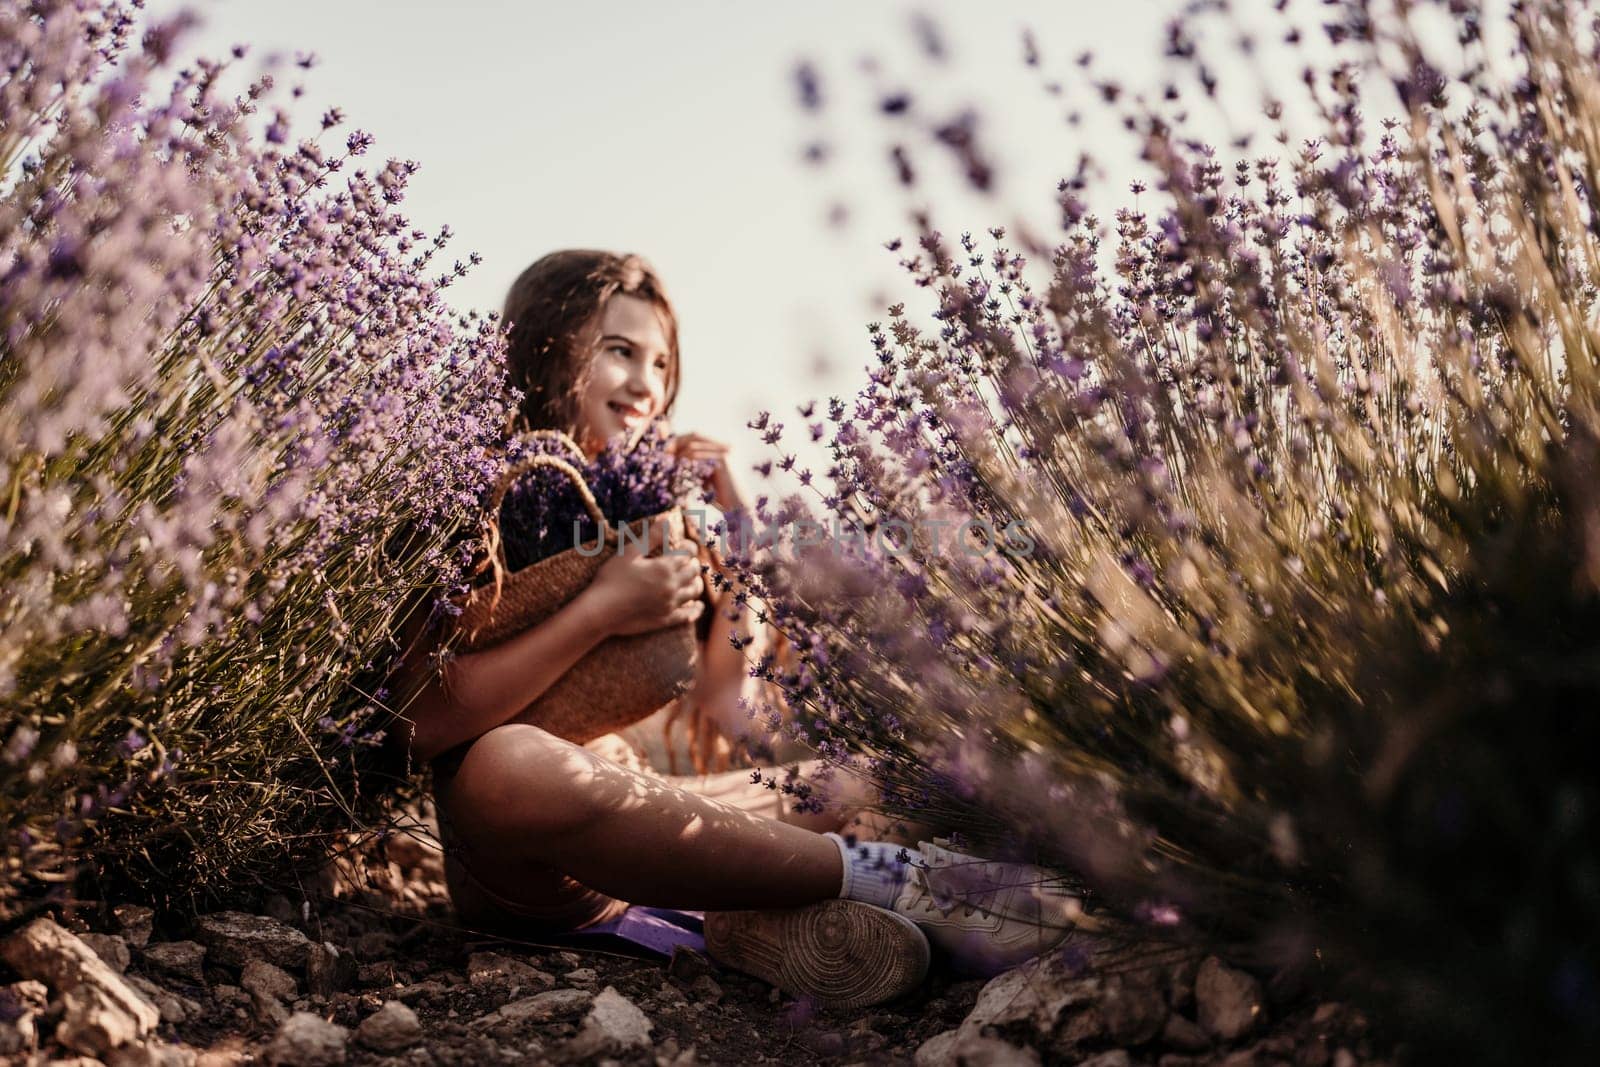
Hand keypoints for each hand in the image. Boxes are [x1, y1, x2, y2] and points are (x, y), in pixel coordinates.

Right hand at [584, 516, 705, 636]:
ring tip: (693, 579)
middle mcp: (672, 586)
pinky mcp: (665, 620)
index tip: (684, 545)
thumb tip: (667, 520)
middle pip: (694, 571)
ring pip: (694, 591)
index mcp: (664, 567)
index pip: (687, 553)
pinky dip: (696, 609)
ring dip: (696, 582)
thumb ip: (651, 537)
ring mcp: (670, 604)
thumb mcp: (629, 553)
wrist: (600, 611)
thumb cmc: (611, 579)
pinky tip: (698, 606)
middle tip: (687, 561)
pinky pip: (688, 616)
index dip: (688, 546)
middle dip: (693, 563)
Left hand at [670, 432, 748, 514]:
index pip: (696, 436)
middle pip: (695, 436)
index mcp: (720, 448)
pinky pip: (698, 456)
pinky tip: (678, 469)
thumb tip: (672, 457)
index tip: (666, 450)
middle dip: (677, 443)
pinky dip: (685, 462)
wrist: (736, 505)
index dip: (680, 440)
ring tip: (670, 464)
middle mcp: (723, 446)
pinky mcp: (722, 458)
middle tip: (664, 453)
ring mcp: (724, 451)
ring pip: (693, 446)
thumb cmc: (719, 495)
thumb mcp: (703, 476)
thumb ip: (693, 465)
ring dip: (679, 456)